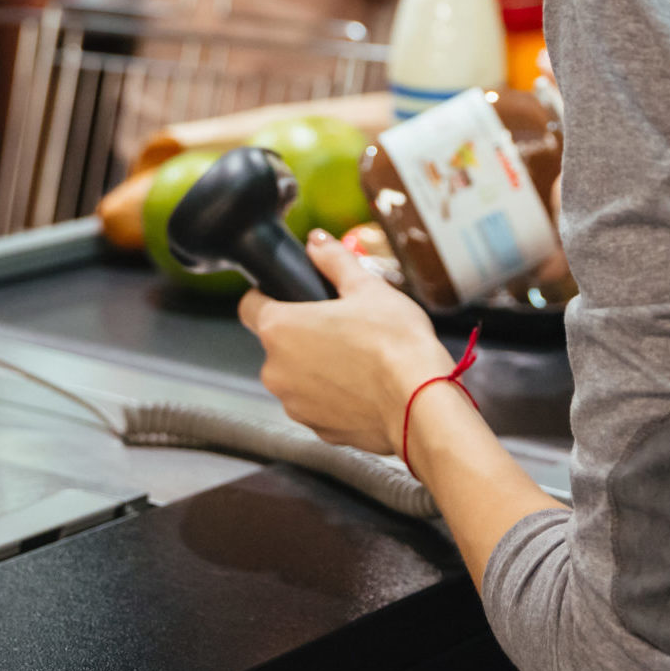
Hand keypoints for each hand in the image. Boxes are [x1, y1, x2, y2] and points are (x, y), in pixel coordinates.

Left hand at [239, 231, 454, 455]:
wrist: (421, 404)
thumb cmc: (395, 344)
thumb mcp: (367, 287)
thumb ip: (334, 261)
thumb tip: (317, 242)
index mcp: (280, 328)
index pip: (249, 305)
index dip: (267, 296)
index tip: (290, 296)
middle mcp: (276, 370)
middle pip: (278, 342)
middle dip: (304, 334)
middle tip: (341, 325)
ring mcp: (294, 404)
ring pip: (296, 375)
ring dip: (316, 367)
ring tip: (358, 357)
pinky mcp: (316, 429)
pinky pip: (316, 404)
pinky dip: (333, 395)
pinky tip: (363, 385)